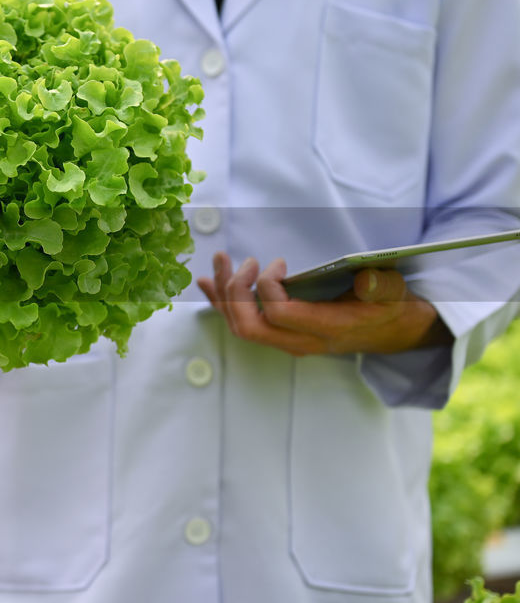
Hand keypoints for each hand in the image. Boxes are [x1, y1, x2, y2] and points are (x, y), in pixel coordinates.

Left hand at [196, 253, 451, 355]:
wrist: (391, 331)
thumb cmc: (389, 307)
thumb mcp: (394, 293)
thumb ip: (381, 286)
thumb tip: (367, 280)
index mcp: (325, 329)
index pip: (279, 315)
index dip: (267, 288)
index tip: (278, 264)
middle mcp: (300, 341)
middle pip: (249, 327)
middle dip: (235, 292)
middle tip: (242, 261)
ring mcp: (287, 341)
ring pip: (240, 326)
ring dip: (223, 293)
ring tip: (218, 262)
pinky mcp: (280, 334)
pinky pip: (242, 323)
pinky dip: (221, 302)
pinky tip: (207, 283)